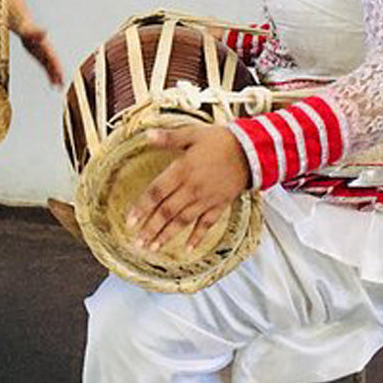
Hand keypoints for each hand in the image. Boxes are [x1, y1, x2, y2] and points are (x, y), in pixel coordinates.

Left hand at [15, 20, 64, 86]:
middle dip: (59, 76)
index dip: (59, 68)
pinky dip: (50, 77)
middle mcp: (49, 54)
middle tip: (63, 86)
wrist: (26, 29)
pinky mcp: (41, 59)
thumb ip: (37, 33)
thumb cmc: (28, 30)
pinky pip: (47, 70)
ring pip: (52, 70)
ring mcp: (45, 57)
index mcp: (48, 49)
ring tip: (60, 89)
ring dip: (56, 79)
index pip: (54, 60)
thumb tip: (44, 30)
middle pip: (55, 67)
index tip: (62, 76)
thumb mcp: (31, 31)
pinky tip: (52, 85)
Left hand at [125, 124, 251, 251]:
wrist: (252, 150)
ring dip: (167, 236)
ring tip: (154, 248)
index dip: (142, 207)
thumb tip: (147, 135)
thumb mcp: (192, 133)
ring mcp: (206, 199)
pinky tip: (188, 248)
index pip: (157, 192)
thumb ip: (169, 137)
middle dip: (151, 229)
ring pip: (183, 221)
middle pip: (167, 212)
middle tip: (138, 243)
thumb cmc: (221, 141)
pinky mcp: (220, 205)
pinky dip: (197, 237)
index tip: (130, 221)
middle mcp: (192, 188)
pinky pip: (207, 224)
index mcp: (182, 170)